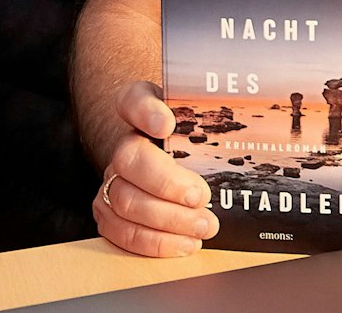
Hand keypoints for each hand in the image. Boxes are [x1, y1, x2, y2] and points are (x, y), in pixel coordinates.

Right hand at [92, 81, 218, 256]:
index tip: (166, 125)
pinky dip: (154, 242)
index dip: (146, 112)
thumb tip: (233, 129)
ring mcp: (112, 178)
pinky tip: (184, 242)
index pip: (134, 100)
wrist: (177, 166)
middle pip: (129, 159)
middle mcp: (125, 144)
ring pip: (124, 200)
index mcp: (145, 111)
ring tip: (203, 227)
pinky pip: (120, 231)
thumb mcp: (206, 124)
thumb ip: (212, 118)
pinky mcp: (108, 210)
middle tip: (202, 197)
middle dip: (166, 184)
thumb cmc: (195, 147)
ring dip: (167, 220)